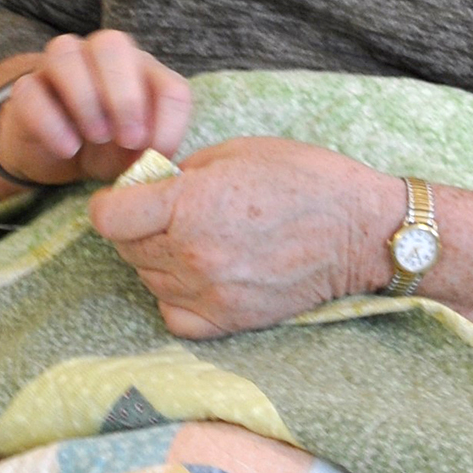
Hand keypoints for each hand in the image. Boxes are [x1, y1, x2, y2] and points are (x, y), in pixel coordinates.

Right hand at [0, 31, 192, 190]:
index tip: (155, 151)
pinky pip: (30, 90)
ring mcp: (58, 67)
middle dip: (125, 97)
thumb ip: (154, 148)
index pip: (167, 82)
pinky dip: (51, 122)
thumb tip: (157, 155)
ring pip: (64, 52)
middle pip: (111, 44)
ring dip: (86, 98)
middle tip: (128, 139)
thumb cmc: (108, 147)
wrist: (60, 156)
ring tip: (97, 137)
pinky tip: (68, 148)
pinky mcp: (26, 89)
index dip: (167, 118)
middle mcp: (99, 57)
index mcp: (140, 71)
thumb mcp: (137, 153)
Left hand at [89, 137, 401, 338]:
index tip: (133, 195)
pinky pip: (173, 314)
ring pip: (147, 280)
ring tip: (195, 240)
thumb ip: (182, 174)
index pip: (108, 218)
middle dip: (138, 227)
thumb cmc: (307, 180)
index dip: (115, 202)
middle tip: (171, 212)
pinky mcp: (228, 321)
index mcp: (189, 206)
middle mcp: (192, 255)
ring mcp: (209, 293)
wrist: (363, 232)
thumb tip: (150, 189)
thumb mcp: (237, 152)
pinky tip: (199, 275)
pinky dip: (176, 296)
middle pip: (125, 249)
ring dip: (158, 259)